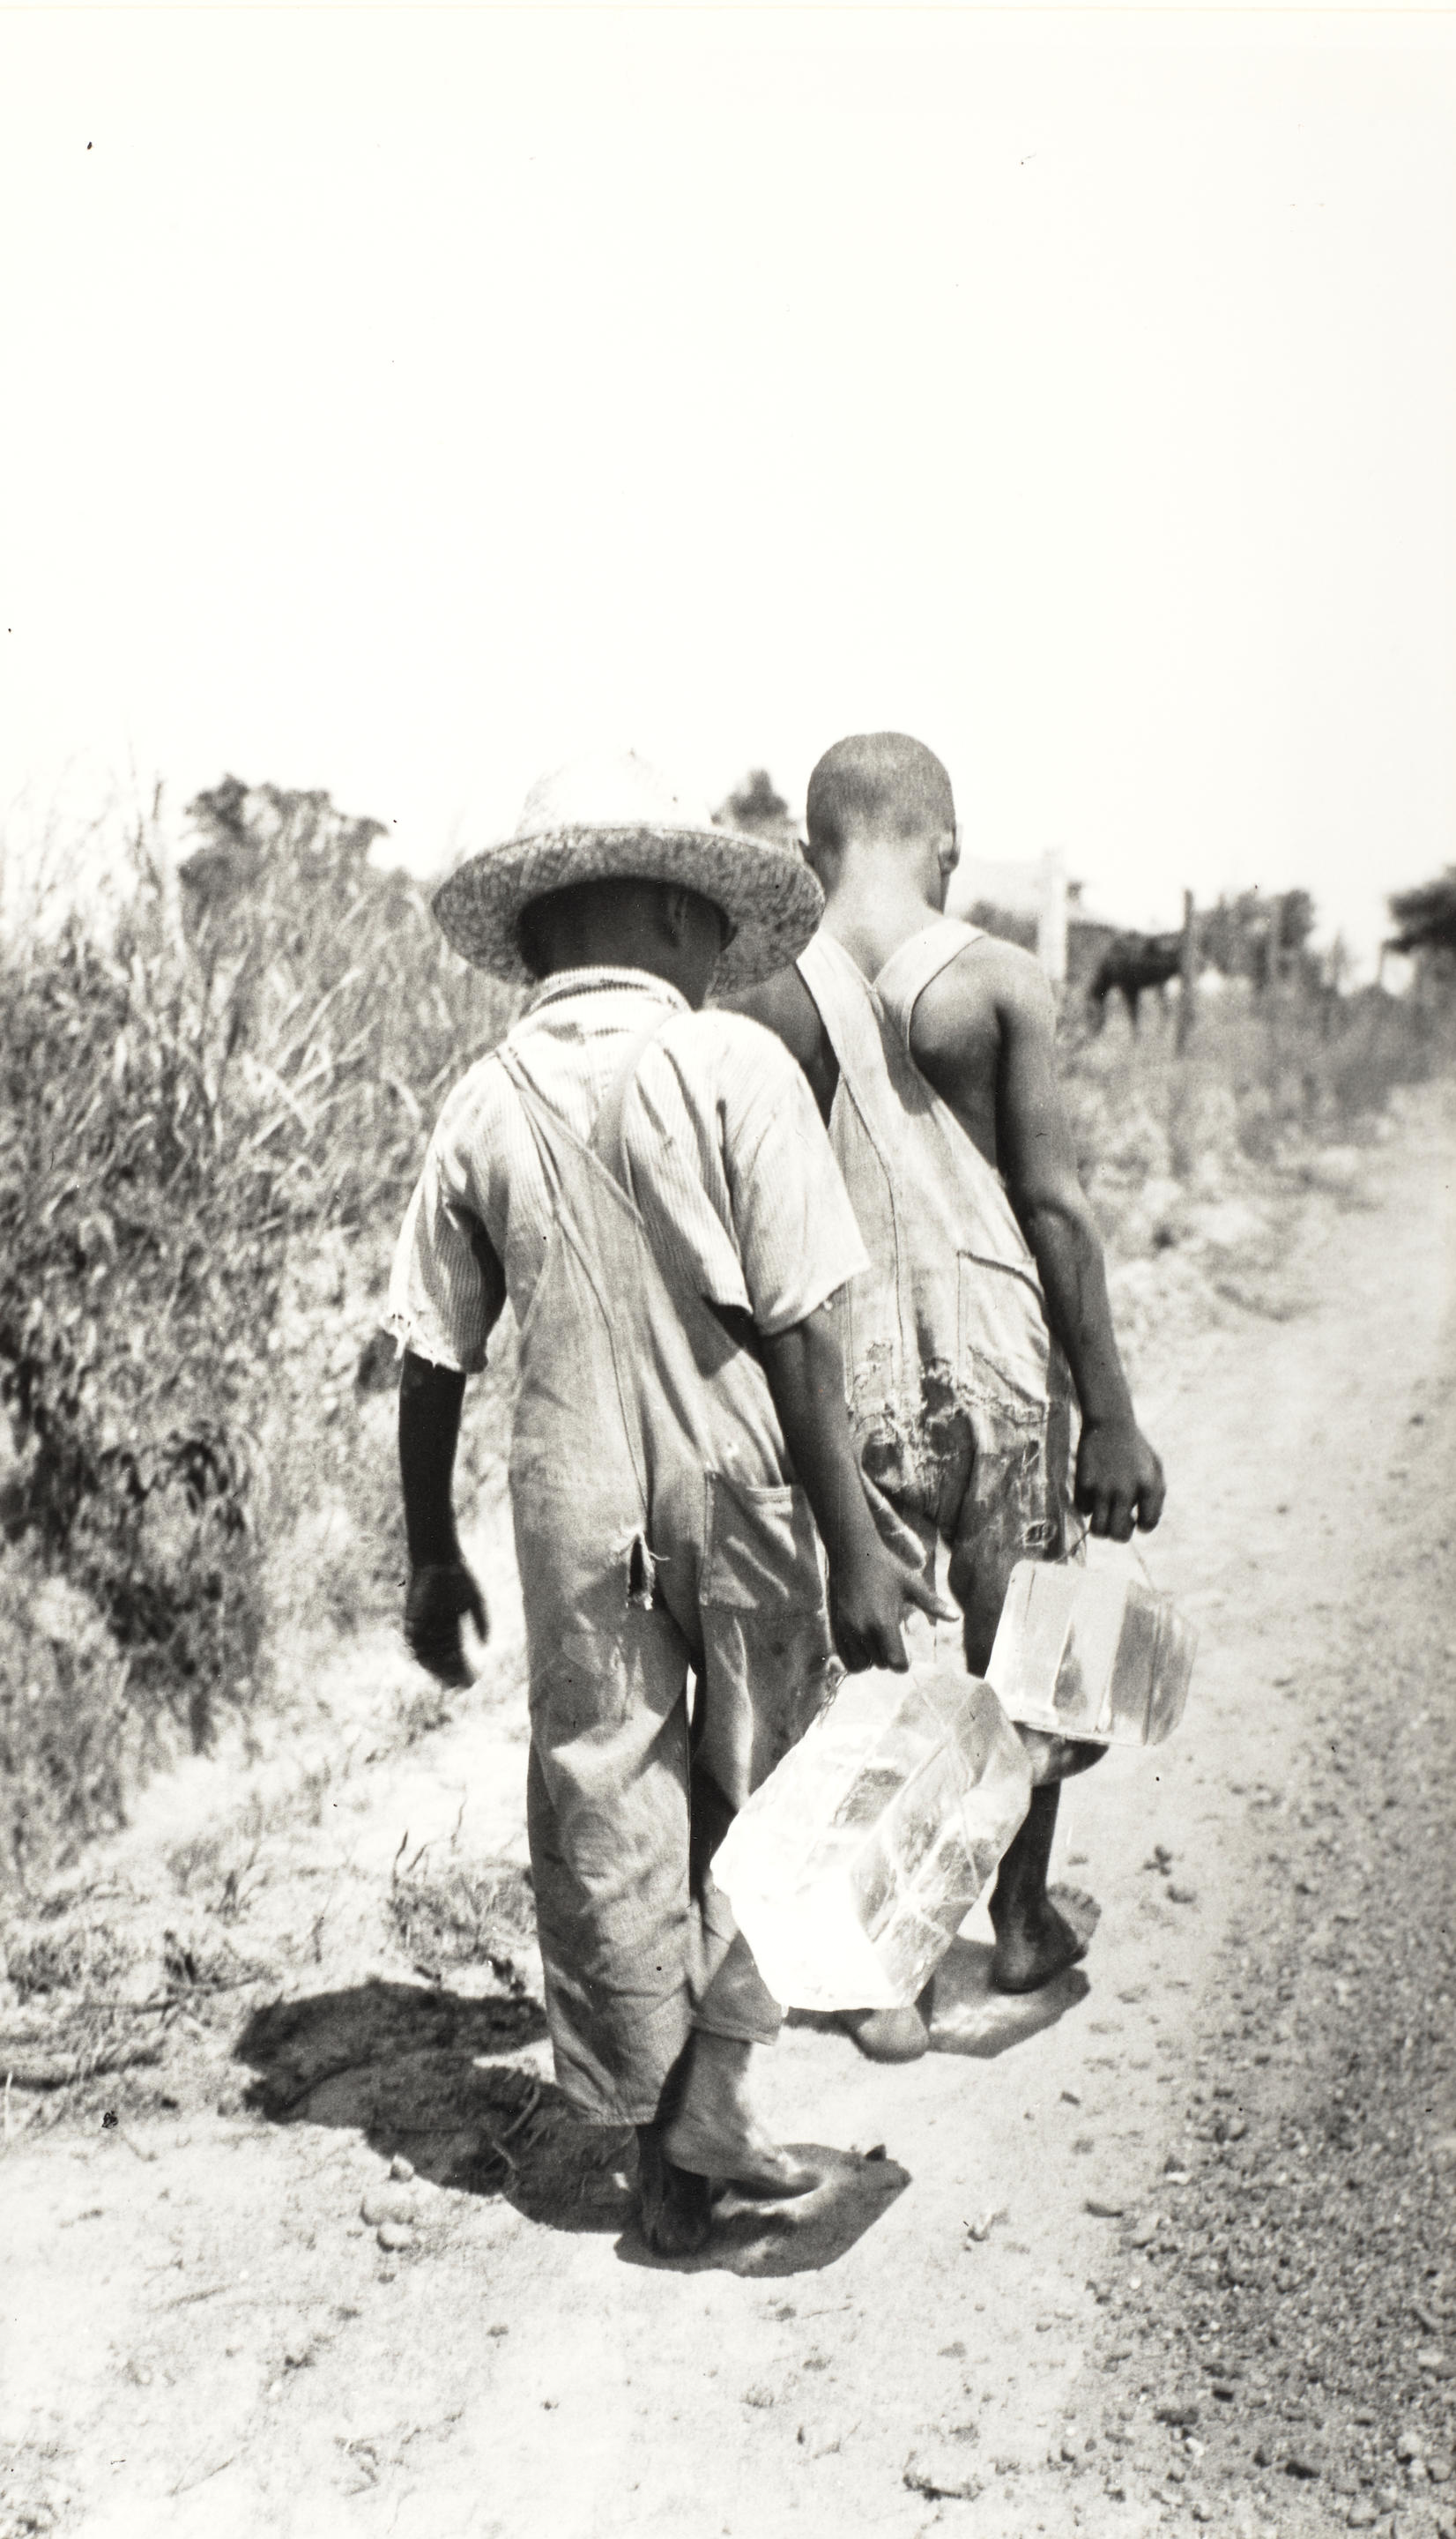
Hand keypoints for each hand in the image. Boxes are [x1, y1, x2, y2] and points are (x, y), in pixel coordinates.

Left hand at [405, 1559, 488, 1685]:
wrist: (438, 1560)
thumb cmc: (458, 1577)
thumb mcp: (474, 1601)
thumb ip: (481, 1622)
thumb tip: (486, 1645)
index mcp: (451, 1625)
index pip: (457, 1653)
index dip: (463, 1668)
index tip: (472, 1681)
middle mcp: (436, 1629)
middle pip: (443, 1658)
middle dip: (452, 1673)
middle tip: (461, 1686)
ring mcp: (424, 1625)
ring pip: (429, 1655)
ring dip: (439, 1670)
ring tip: (449, 1681)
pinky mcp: (412, 1621)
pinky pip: (416, 1645)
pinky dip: (424, 1657)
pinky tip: (435, 1667)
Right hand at [828, 1532, 954, 1674]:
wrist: (852, 1554)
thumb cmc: (886, 1568)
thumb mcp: (912, 1584)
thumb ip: (932, 1604)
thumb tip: (957, 1617)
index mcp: (883, 1622)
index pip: (895, 1662)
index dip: (904, 1665)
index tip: (908, 1657)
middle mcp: (863, 1630)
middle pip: (880, 1664)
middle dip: (889, 1659)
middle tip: (894, 1642)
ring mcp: (847, 1629)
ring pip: (861, 1664)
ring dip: (872, 1660)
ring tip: (878, 1645)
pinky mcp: (836, 1627)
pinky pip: (846, 1657)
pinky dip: (856, 1657)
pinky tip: (864, 1645)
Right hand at [1074, 1418, 1165, 1540]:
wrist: (1110, 1420)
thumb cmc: (1135, 1447)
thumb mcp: (1155, 1468)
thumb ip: (1155, 1497)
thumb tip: (1142, 1526)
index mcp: (1149, 1486)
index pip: (1147, 1524)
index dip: (1142, 1524)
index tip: (1137, 1516)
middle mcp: (1127, 1490)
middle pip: (1119, 1536)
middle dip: (1119, 1533)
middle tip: (1119, 1519)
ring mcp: (1103, 1487)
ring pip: (1098, 1530)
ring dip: (1101, 1527)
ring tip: (1104, 1514)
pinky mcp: (1084, 1482)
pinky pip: (1083, 1510)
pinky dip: (1087, 1505)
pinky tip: (1093, 1491)